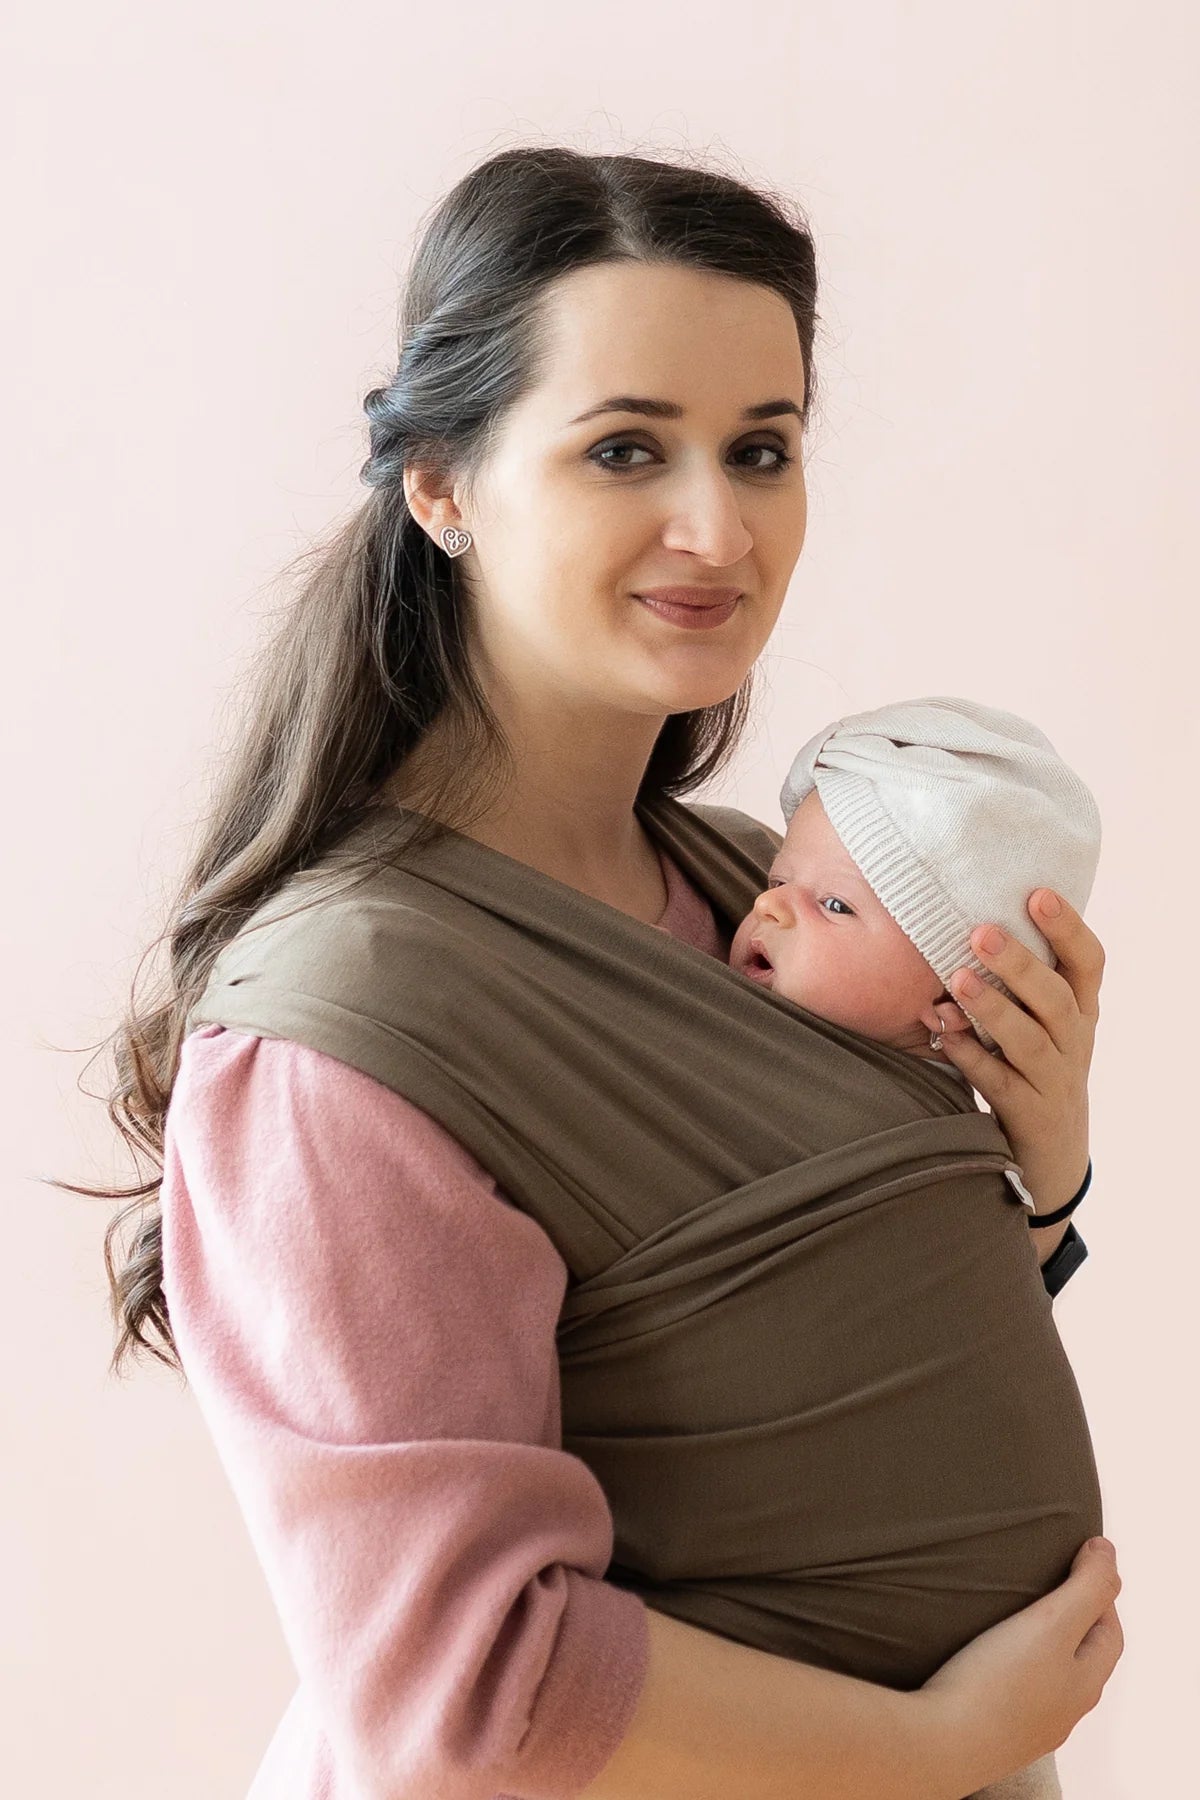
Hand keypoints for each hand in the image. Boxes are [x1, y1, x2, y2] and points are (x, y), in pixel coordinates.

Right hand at [916, 1537, 1123, 1792]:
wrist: (941, 1744)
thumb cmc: (997, 1684)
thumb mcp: (1053, 1623)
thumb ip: (1086, 1586)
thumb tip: (1108, 1551)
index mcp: (1085, 1684)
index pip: (1109, 1632)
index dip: (1100, 1593)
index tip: (1077, 1559)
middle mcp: (1063, 1710)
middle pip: (1081, 1656)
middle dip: (1073, 1617)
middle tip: (1047, 1581)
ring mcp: (1028, 1725)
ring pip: (1047, 1675)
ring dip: (1039, 1644)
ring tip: (1012, 1614)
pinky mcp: (994, 1730)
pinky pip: (1014, 1691)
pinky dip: (1010, 1666)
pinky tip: (984, 1655)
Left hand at [933, 890, 1104, 1210]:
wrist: (1052, 1155)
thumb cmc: (1033, 1067)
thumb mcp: (1040, 1023)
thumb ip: (1018, 981)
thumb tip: (966, 919)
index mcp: (1080, 1009)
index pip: (1088, 962)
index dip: (1068, 928)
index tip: (1037, 894)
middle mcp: (1075, 1041)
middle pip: (1055, 997)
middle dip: (1020, 963)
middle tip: (981, 931)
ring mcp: (1055, 1080)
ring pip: (1029, 1041)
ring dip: (991, 1008)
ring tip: (957, 980)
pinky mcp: (1029, 1115)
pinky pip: (1000, 1083)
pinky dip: (970, 1057)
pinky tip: (942, 1035)